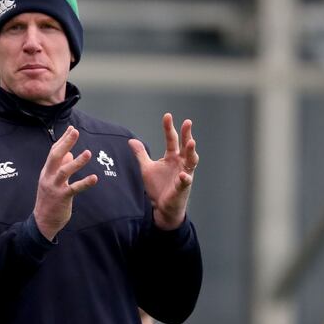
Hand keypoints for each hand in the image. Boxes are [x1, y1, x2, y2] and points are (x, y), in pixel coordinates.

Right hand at [33, 126, 97, 240]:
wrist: (43, 221)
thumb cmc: (49, 200)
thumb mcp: (52, 181)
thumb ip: (60, 167)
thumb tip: (70, 154)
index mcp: (46, 171)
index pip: (54, 151)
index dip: (63, 140)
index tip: (72, 129)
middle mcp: (48, 177)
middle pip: (55, 156)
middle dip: (66, 143)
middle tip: (75, 132)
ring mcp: (54, 187)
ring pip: (64, 171)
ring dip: (77, 162)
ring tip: (88, 153)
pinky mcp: (62, 197)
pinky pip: (74, 189)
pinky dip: (85, 183)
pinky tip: (94, 178)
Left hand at [129, 113, 198, 229]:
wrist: (161, 207)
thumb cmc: (157, 186)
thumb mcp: (146, 168)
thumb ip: (141, 154)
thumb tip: (131, 140)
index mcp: (172, 157)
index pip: (172, 139)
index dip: (169, 128)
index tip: (167, 116)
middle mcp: (181, 163)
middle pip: (185, 146)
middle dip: (186, 134)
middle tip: (187, 122)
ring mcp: (184, 174)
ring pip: (191, 161)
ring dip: (191, 152)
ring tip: (191, 142)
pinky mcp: (183, 188)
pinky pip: (185, 182)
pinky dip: (185, 178)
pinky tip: (183, 175)